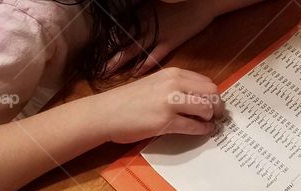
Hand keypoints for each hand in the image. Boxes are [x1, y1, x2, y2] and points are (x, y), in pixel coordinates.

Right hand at [90, 67, 224, 142]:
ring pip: (206, 108)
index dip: (213, 95)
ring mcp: (171, 102)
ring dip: (211, 118)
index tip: (214, 104)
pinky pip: (194, 126)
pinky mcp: (166, 121)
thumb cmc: (128, 100)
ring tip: (208, 123)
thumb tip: (198, 97)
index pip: (206, 82)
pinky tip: (203, 131)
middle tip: (217, 115)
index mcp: (173, 74)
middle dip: (218, 106)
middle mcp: (174, 84)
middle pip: (212, 93)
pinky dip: (203, 130)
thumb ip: (176, 86)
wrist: (105, 113)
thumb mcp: (155, 84)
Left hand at [106, 1, 223, 75]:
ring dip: (120, 62)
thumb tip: (136, 22)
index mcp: (141, 15)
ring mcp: (157, 34)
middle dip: (109, 57)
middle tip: (98, 68)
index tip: (98, 53)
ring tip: (108, 72)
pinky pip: (154, 55)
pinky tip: (135, 73)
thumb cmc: (181, 1)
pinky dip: (144, 65)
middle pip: (122, 43)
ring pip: (133, 50)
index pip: (119, 31)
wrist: (201, 1)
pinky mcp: (170, 41)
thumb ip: (145, 14)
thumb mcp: (157, 5)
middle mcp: (145, 25)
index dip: (109, 43)